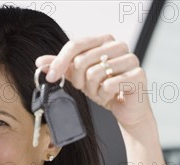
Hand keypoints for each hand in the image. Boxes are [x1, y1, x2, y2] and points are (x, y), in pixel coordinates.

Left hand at [36, 34, 154, 132]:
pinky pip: (108, 86)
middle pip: (82, 60)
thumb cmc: (106, 89)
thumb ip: (62, 67)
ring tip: (102, 91)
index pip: (75, 44)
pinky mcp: (138, 74)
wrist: (127, 109)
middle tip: (88, 88)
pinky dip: (104, 96)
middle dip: (79, 81)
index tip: (50, 77)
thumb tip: (41, 62)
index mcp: (104, 40)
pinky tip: (112, 96)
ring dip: (93, 90)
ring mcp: (131, 59)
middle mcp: (118, 45)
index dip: (59, 61)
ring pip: (94, 73)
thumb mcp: (79, 77)